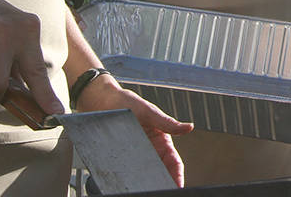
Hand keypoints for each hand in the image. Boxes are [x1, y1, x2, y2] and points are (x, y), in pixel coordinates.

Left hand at [75, 74, 192, 186]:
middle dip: (163, 183)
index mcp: (161, 140)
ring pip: (144, 175)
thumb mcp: (149, 112)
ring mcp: (135, 155)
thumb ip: (168, 123)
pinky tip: (128, 186)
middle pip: (161, 173)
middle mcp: (150, 150)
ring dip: (147, 183)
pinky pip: (127, 172)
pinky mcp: (120, 157)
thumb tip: (189, 127)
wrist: (101, 101)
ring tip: (146, 191)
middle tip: (161, 191)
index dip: (177, 176)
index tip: (178, 187)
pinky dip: (130, 180)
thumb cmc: (126, 103)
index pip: (174, 162)